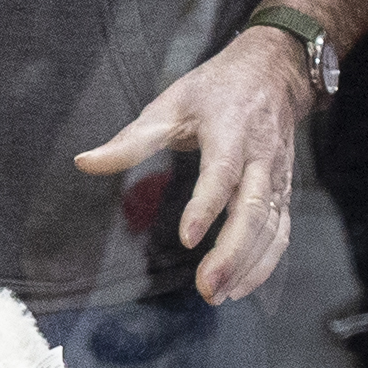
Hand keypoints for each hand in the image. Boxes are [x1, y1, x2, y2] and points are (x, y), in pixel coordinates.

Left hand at [75, 31, 310, 307]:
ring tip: (218, 293)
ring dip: (248, 264)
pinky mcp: (283, 191)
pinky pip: (281, 232)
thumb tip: (84, 163)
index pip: (223, 172)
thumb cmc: (216, 89)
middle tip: (207, 286)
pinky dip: (265, 263)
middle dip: (233, 252)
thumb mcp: (170, 103)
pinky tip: (240, 286)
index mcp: (230, 130)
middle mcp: (260, 156)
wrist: (275, 73)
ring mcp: (276, 176)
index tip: (188, 238)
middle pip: (254, 209)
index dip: (207, 206)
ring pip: (271, 226)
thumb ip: (130, 140)